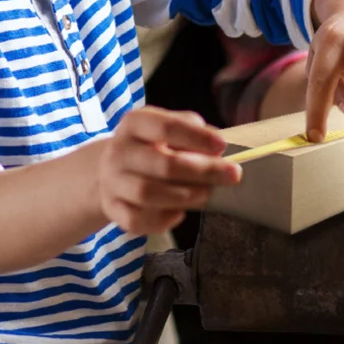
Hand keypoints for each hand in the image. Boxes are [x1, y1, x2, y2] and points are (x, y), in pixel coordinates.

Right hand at [98, 107, 240, 234]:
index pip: (166, 127)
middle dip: (202, 171)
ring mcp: (112, 181)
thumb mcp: (168, 128)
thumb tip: (218, 149)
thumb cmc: (152, 146)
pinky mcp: (112, 208)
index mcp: (135, 123)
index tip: (222, 146)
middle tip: (232, 175)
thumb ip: (192, 132)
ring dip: (184, 196)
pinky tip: (179, 213)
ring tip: (207, 194)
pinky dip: (161, 220)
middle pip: (162, 164)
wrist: (111, 169)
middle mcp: (119, 151)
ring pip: (147, 194)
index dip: (197, 137)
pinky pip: (136, 220)